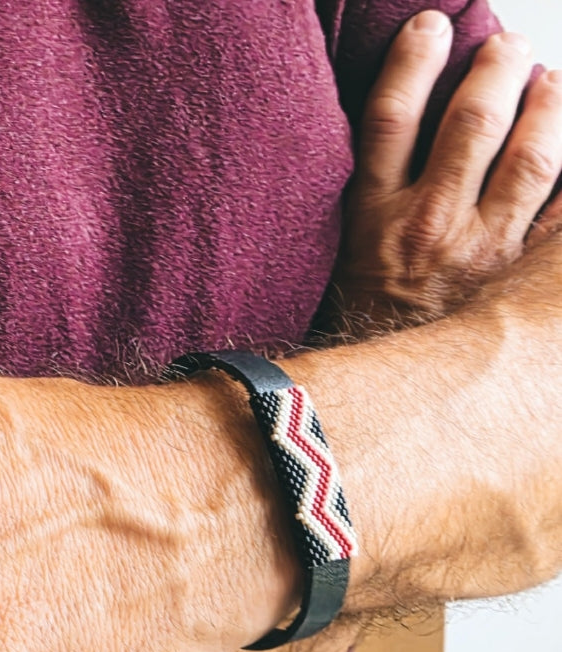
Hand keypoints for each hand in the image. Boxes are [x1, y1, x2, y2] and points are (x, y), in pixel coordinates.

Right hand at [329, 12, 561, 336]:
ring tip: (551, 78)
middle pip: (470, 124)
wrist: (391, 382)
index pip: (391, 119)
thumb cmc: (365, 312)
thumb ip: (365, 193)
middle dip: (495, 70)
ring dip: (549, 104)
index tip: (429, 26)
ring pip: (532, 157)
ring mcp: (481, 248)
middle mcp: (427, 225)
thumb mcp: (344, 251)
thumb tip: (388, 131)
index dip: (412, 63)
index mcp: (374, 217)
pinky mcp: (519, 270)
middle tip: (505, 46)